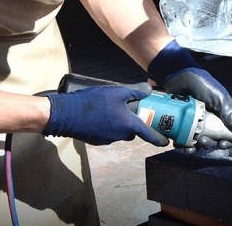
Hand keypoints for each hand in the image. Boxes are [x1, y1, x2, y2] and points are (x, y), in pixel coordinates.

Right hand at [43, 83, 169, 145]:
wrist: (66, 114)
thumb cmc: (94, 102)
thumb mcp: (118, 92)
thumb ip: (135, 91)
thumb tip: (148, 90)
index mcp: (128, 125)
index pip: (148, 134)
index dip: (158, 138)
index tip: (165, 142)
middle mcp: (120, 135)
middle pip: (133, 131)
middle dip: (133, 123)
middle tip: (131, 109)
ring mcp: (107, 139)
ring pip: (119, 131)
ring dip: (119, 123)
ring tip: (112, 108)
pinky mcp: (96, 140)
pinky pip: (108, 132)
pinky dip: (108, 125)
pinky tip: (100, 114)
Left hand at [148, 41, 231, 145]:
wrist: (178, 75)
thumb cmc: (202, 84)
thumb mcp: (218, 97)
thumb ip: (228, 112)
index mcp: (220, 115)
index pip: (227, 133)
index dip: (226, 142)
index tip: (222, 144)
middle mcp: (208, 121)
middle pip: (211, 140)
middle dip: (209, 144)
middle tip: (203, 141)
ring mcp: (193, 123)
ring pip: (196, 142)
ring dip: (195, 148)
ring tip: (190, 146)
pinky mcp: (180, 124)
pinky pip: (182, 138)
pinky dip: (181, 143)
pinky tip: (179, 143)